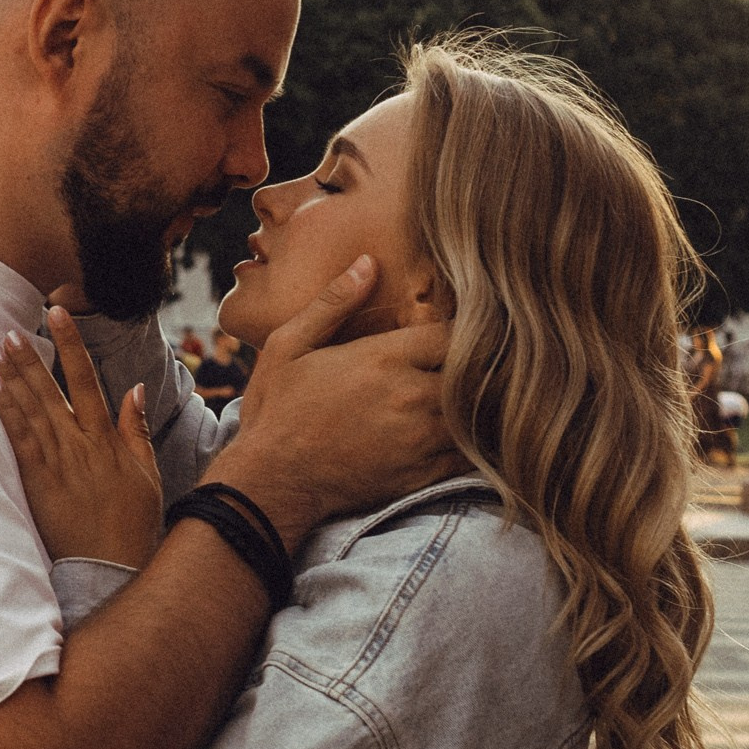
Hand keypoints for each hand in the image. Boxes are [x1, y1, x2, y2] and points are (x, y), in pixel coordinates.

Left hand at [0, 307, 162, 567]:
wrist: (112, 565)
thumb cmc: (132, 522)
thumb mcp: (146, 472)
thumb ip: (137, 428)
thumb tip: (135, 387)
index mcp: (106, 438)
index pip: (86, 379)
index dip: (71, 344)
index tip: (58, 314)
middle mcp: (80, 444)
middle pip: (50, 390)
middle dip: (29, 357)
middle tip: (10, 331)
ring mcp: (57, 463)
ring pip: (31, 410)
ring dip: (12, 378)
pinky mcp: (38, 482)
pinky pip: (19, 440)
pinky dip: (7, 412)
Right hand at [207, 256, 458, 545]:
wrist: (270, 485)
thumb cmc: (276, 412)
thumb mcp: (288, 346)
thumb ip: (332, 304)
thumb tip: (368, 263)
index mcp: (382, 358)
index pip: (453, 332)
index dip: (459, 329)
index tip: (450, 332)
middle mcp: (409, 396)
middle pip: (476, 370)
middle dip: (477, 363)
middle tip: (475, 359)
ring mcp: (420, 438)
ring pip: (479, 411)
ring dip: (478, 401)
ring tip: (473, 393)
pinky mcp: (423, 473)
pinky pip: (471, 453)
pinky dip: (475, 440)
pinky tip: (464, 431)